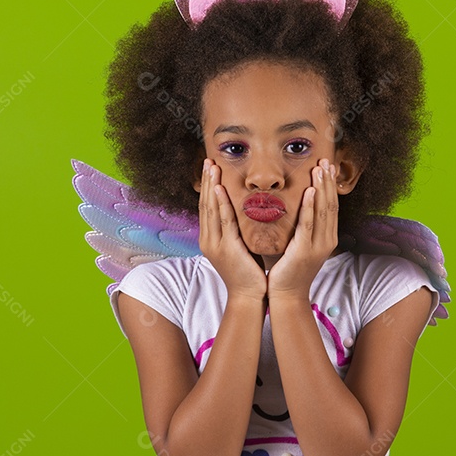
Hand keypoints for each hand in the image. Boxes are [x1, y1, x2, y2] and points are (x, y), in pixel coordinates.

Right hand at [199, 158, 267, 301]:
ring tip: (212, 167)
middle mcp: (208, 239)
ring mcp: (214, 244)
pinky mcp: (225, 249)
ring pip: (211, 209)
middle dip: (207, 181)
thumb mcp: (241, 245)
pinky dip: (220, 204)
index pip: (207, 207)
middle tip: (208, 160)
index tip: (211, 168)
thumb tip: (244, 210)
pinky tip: (219, 190)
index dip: (208, 187)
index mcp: (211, 238)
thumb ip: (238, 229)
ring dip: (211, 187)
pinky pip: (222, 222)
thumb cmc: (249, 272)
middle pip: (205, 204)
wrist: (249, 296)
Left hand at [267, 158, 338, 298]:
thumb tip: (294, 205)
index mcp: (326, 237)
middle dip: (328, 181)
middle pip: (330, 204)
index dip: (330, 185)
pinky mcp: (304, 251)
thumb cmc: (288, 269)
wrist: (286, 295)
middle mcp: (326, 240)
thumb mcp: (299, 244)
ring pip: (323, 211)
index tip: (328, 166)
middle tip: (326, 160)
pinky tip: (310, 191)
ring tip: (320, 168)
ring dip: (322, 188)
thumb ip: (301, 226)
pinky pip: (308, 224)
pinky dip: (310, 207)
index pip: (331, 206)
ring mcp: (318, 246)